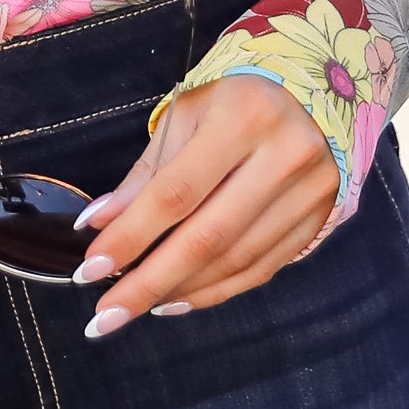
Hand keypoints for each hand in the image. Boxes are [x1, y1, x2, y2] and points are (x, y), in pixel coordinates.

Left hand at [71, 73, 339, 333]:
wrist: (316, 92)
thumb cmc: (236, 101)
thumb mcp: (186, 116)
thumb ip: (146, 173)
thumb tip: (99, 224)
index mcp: (243, 118)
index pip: (177, 192)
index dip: (131, 235)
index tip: (89, 268)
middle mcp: (285, 156)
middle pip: (207, 238)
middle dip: (148, 282)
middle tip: (104, 317)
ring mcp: (310, 193)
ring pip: (234, 261)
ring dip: (179, 290)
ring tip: (136, 306)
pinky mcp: (318, 219)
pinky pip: (260, 269)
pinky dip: (215, 291)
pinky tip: (177, 300)